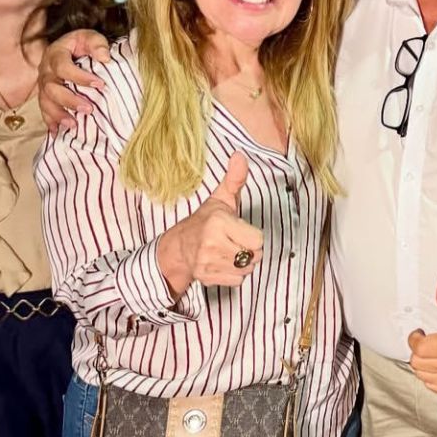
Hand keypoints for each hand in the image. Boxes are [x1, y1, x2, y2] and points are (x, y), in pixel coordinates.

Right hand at [38, 29, 110, 132]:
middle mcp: (46, 70)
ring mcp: (44, 85)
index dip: (80, 77)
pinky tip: (57, 133)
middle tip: (88, 109)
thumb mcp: (90, 37)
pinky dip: (50, 122)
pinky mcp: (46, 96)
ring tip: (73, 124)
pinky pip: (44, 111)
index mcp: (55, 54)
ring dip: (58, 114)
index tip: (100, 84)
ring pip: (45, 101)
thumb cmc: (82, 45)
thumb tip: (105, 57)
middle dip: (69, 100)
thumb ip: (97, 43)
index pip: (63, 66)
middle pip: (51, 87)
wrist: (70, 50)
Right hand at [156, 153, 263, 295]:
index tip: (239, 230)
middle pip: (255, 256)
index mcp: (219, 222)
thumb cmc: (204, 221)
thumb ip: (234, 179)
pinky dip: (234, 275)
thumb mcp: (220, 199)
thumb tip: (240, 155)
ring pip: (247, 269)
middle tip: (234, 242)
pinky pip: (237, 280)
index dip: (252, 236)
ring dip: (242, 263)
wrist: (178, 247)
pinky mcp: (207, 277)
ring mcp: (208, 262)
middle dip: (249, 250)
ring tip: (228, 252)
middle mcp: (212, 243)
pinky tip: (222, 263)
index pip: (258, 240)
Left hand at [407, 273, 436, 393]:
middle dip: (420, 351)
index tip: (421, 333)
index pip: (420, 349)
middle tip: (429, 342)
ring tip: (435, 352)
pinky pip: (432, 385)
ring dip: (425, 363)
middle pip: (419, 363)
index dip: (416, 339)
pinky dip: (432, 375)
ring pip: (423, 374)